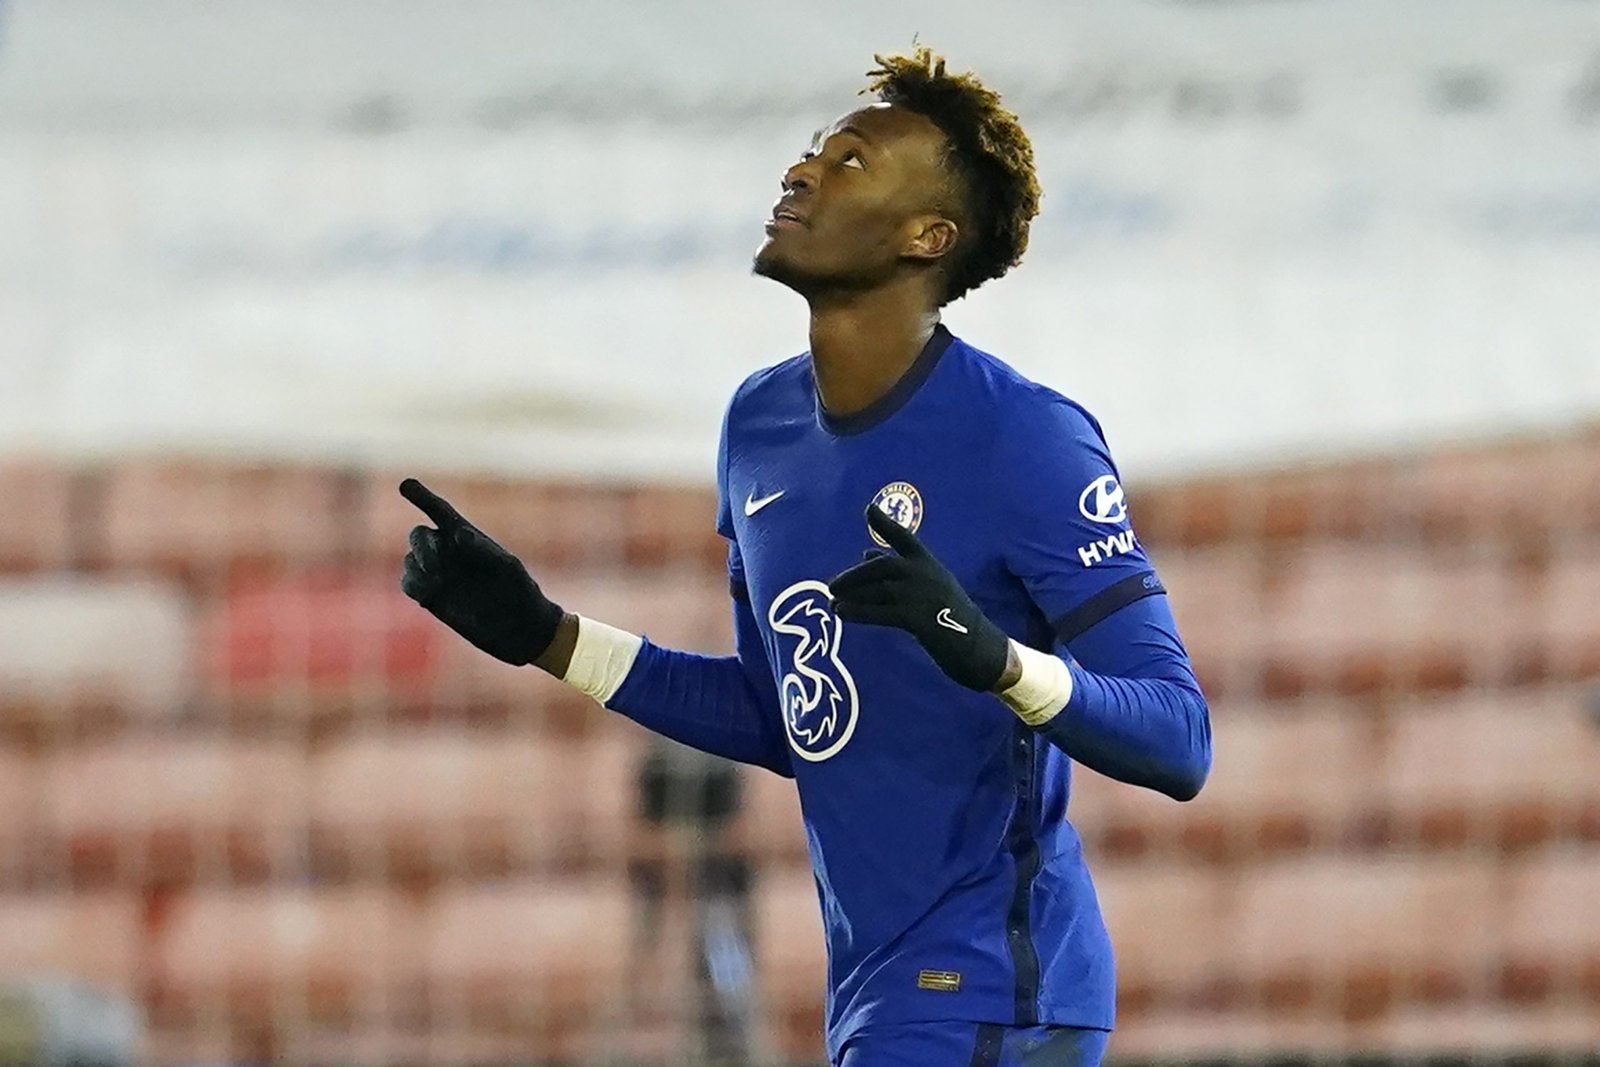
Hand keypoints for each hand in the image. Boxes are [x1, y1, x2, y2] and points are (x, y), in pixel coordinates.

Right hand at [399, 478, 564, 665]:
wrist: (521, 631)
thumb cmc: (521, 593)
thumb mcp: (508, 569)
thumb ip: (484, 550)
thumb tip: (458, 534)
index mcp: (470, 538)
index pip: (440, 512)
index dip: (423, 497)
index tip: (406, 485)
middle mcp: (450, 553)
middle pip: (418, 535)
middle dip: (422, 546)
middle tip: (436, 565)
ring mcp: (439, 575)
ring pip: (409, 559)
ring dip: (417, 566)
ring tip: (438, 581)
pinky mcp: (432, 597)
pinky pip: (408, 583)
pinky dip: (412, 584)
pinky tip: (429, 593)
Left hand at [828, 504, 1009, 691]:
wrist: (979, 646)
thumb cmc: (952, 617)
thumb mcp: (930, 586)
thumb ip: (900, 571)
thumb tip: (866, 554)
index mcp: (930, 564)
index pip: (905, 538)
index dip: (885, 523)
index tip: (868, 509)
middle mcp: (926, 575)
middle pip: (882, 567)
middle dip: (855, 575)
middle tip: (832, 585)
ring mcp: (922, 595)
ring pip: (879, 590)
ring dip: (853, 595)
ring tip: (834, 602)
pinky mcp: (918, 618)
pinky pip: (881, 612)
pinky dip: (859, 612)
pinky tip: (842, 613)